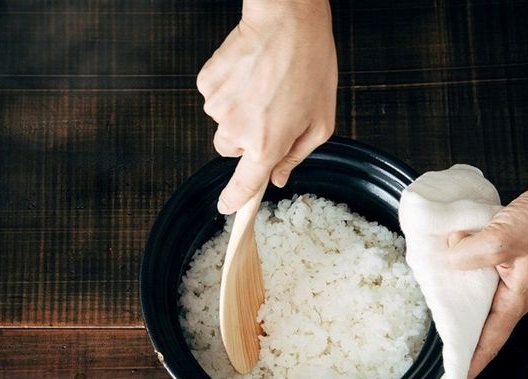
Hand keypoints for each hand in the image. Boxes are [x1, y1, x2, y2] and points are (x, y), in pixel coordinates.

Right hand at [196, 0, 337, 213]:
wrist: (286, 21)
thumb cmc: (310, 66)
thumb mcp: (320, 121)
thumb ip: (296, 155)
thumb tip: (277, 178)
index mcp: (266, 144)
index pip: (244, 185)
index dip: (235, 200)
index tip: (228, 207)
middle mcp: (236, 131)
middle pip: (231, 150)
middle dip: (247, 138)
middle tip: (270, 111)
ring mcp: (218, 107)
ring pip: (223, 122)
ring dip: (239, 111)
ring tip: (263, 85)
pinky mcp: (207, 84)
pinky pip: (215, 97)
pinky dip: (229, 89)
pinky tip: (248, 72)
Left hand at [447, 172, 527, 378]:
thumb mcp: (504, 238)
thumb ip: (470, 253)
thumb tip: (448, 257)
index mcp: (515, 299)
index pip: (487, 342)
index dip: (468, 363)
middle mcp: (512, 291)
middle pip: (478, 322)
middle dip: (456, 336)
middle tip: (430, 349)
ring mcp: (509, 273)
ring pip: (475, 293)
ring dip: (454, 299)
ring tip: (427, 310)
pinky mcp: (505, 254)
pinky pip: (477, 268)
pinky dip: (460, 268)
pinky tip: (443, 263)